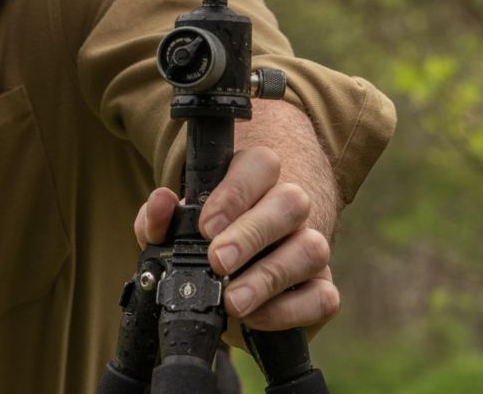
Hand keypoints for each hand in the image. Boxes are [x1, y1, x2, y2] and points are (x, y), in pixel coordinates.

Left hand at [134, 146, 338, 342]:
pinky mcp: (321, 292)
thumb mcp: (172, 235)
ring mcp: (310, 249)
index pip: (260, 164)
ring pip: (312, 248)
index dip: (235, 192)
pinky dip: (288, 311)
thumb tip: (161, 202)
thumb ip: (159, 219)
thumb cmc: (203, 254)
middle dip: (252, 233)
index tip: (206, 227)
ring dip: (269, 276)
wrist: (229, 297)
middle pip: (291, 202)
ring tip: (233, 300)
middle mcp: (289, 211)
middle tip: (218, 261)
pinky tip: (255, 318)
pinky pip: (323, 298)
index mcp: (256, 183)